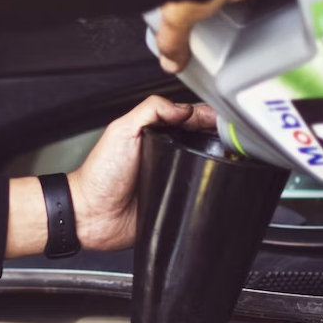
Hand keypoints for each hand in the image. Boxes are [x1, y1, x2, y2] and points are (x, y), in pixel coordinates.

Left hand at [5, 97, 216, 257]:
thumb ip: (150, 110)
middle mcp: (167, 155)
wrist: (92, 215)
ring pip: (205, 167)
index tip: (221, 118)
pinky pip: (198, 195)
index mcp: (155, 134)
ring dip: (218, 163)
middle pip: (202, 141)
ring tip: (229, 158)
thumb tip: (183, 108)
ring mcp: (173, 178)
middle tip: (230, 138)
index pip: (189, 118)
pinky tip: (216, 184)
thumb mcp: (122, 131)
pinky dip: (207, 191)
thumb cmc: (100, 175)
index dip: (207, 116)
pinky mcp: (176, 202)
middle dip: (219, 138)